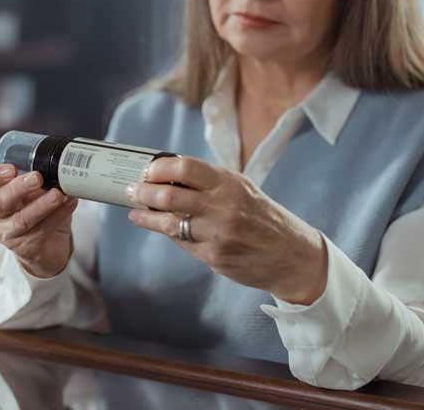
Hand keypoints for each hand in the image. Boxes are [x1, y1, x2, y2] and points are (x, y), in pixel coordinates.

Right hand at [0, 165, 78, 277]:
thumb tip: (58, 163)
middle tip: (37, 177)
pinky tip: (71, 202)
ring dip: (42, 205)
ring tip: (58, 194)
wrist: (44, 244)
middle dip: (19, 187)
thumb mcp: (30, 189)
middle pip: (0, 200)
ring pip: (22, 219)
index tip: (10, 169)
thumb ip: (36, 176)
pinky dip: (60, 214)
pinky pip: (43, 229)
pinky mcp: (25, 246)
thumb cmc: (35, 207)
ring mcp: (8, 231)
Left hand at [127, 156, 327, 304]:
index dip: (159, 168)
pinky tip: (159, 227)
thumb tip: (167, 176)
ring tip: (136, 211)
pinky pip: (182, 242)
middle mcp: (223, 207)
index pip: (184, 168)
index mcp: (229, 183)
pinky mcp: (214, 257)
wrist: (291, 255)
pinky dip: (168, 233)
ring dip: (147, 216)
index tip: (147, 171)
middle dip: (143, 192)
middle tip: (132, 190)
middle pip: (169, 196)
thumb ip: (208, 182)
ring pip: (169, 223)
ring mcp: (218, 234)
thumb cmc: (260, 215)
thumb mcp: (241, 188)